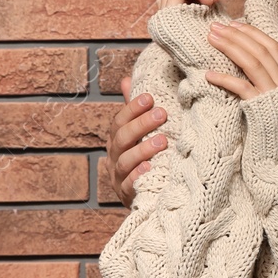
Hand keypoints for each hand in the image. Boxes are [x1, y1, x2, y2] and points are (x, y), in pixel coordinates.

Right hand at [108, 76, 168, 208]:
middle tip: (162, 114)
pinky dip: (138, 176)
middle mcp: (114, 157)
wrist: (146, 197)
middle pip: (122, 138)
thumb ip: (133, 111)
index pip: (119, 120)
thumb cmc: (144, 158)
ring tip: (162, 141)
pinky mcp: (126, 195)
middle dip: (141, 124)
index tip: (150, 97)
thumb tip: (127, 80)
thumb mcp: (138, 134)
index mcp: (117, 140)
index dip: (132, 108)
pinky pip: (129, 186)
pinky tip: (150, 167)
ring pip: (125, 161)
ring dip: (142, 149)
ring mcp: (118, 177)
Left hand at [206, 18, 277, 99]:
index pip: (272, 47)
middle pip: (261, 52)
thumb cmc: (277, 122)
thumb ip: (269, 80)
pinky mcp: (260, 107)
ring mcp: (272, 95)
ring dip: (230, 48)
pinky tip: (209, 74)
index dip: (253, 33)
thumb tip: (247, 59)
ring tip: (212, 39)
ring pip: (253, 64)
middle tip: (215, 27)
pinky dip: (225, 79)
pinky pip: (242, 88)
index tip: (233, 24)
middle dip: (236, 36)